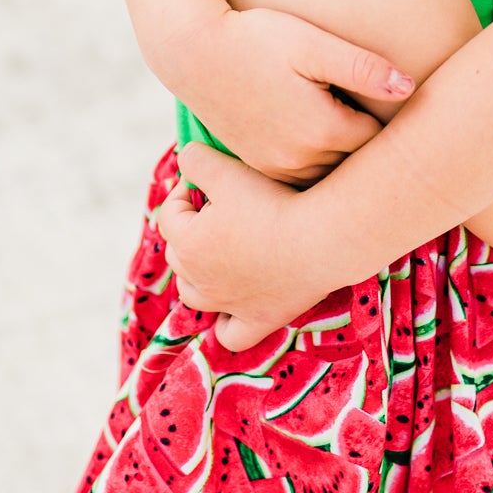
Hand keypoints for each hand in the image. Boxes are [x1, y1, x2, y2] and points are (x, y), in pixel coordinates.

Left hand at [160, 144, 326, 349]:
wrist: (323, 238)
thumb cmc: (275, 202)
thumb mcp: (228, 169)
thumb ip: (197, 160)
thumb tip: (185, 158)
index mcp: (187, 244)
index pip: (169, 213)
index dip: (184, 193)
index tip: (207, 182)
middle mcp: (200, 281)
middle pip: (178, 253)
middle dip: (192, 229)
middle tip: (222, 209)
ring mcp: (228, 305)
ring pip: (193, 293)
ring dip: (198, 273)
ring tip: (221, 253)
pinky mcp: (258, 320)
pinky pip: (230, 334)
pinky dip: (225, 322)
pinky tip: (234, 307)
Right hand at [169, 6, 410, 184]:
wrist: (192, 53)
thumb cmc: (254, 38)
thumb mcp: (311, 44)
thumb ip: (362, 66)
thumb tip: (410, 86)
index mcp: (323, 130)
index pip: (381, 141)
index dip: (397, 126)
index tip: (410, 110)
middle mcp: (301, 159)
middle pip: (358, 164)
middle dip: (376, 149)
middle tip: (397, 126)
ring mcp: (277, 168)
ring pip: (331, 176)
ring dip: (347, 160)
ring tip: (364, 134)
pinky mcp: (260, 166)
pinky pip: (304, 179)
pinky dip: (319, 165)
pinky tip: (326, 142)